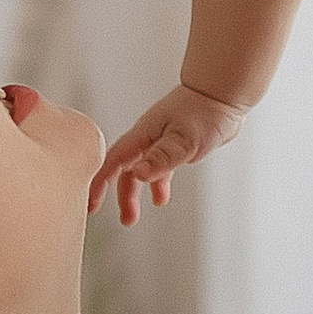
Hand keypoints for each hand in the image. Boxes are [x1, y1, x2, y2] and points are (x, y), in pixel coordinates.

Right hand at [89, 83, 246, 226]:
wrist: (221, 93)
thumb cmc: (203, 112)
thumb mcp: (183, 140)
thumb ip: (160, 158)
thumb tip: (136, 175)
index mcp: (142, 136)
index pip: (113, 162)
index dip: (99, 183)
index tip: (90, 205)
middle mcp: (146, 139)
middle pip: (122, 170)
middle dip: (118, 196)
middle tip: (120, 220)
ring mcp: (158, 141)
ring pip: (138, 172)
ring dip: (133, 194)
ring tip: (131, 218)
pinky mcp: (173, 145)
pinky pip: (157, 168)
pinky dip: (156, 185)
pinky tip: (161, 200)